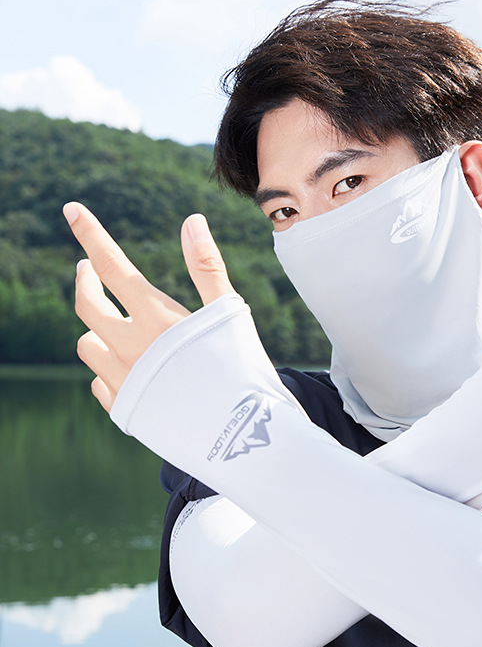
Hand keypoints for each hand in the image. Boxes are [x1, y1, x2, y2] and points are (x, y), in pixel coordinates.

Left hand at [65, 203, 234, 410]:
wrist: (242, 438)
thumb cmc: (244, 370)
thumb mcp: (230, 312)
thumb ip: (207, 266)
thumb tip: (191, 221)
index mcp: (156, 319)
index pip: (111, 266)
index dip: (90, 234)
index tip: (72, 209)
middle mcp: (130, 348)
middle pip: (87, 305)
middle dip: (85, 281)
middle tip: (88, 270)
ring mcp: (124, 382)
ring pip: (87, 345)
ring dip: (96, 329)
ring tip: (111, 325)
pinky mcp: (125, 411)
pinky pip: (99, 383)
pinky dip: (107, 370)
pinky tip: (127, 370)